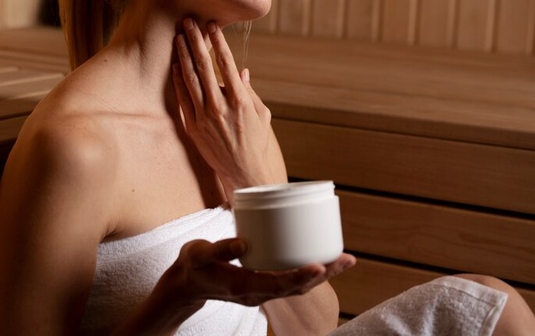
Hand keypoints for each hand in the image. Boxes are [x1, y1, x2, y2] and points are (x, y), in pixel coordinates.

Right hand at [160, 238, 356, 308]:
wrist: (187, 284)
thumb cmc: (193, 266)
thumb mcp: (199, 254)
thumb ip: (220, 248)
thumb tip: (245, 242)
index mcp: (242, 287)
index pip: (277, 284)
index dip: (300, 276)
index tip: (321, 266)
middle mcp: (257, 293)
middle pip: (297, 288)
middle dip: (324, 274)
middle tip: (347, 259)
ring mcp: (262, 292)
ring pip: (298, 287)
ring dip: (323, 275)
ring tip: (344, 260)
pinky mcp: (264, 285)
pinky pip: (291, 282)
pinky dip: (309, 273)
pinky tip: (322, 260)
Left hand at [171, 19, 278, 194]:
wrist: (243, 172)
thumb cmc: (256, 141)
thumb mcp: (261, 114)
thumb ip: (249, 91)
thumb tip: (241, 71)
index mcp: (240, 100)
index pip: (226, 63)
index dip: (218, 42)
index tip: (212, 25)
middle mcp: (220, 106)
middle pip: (204, 66)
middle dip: (195, 41)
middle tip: (189, 22)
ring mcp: (204, 117)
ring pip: (190, 79)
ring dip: (183, 55)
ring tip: (178, 37)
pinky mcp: (193, 127)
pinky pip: (183, 98)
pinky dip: (178, 80)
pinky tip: (175, 66)